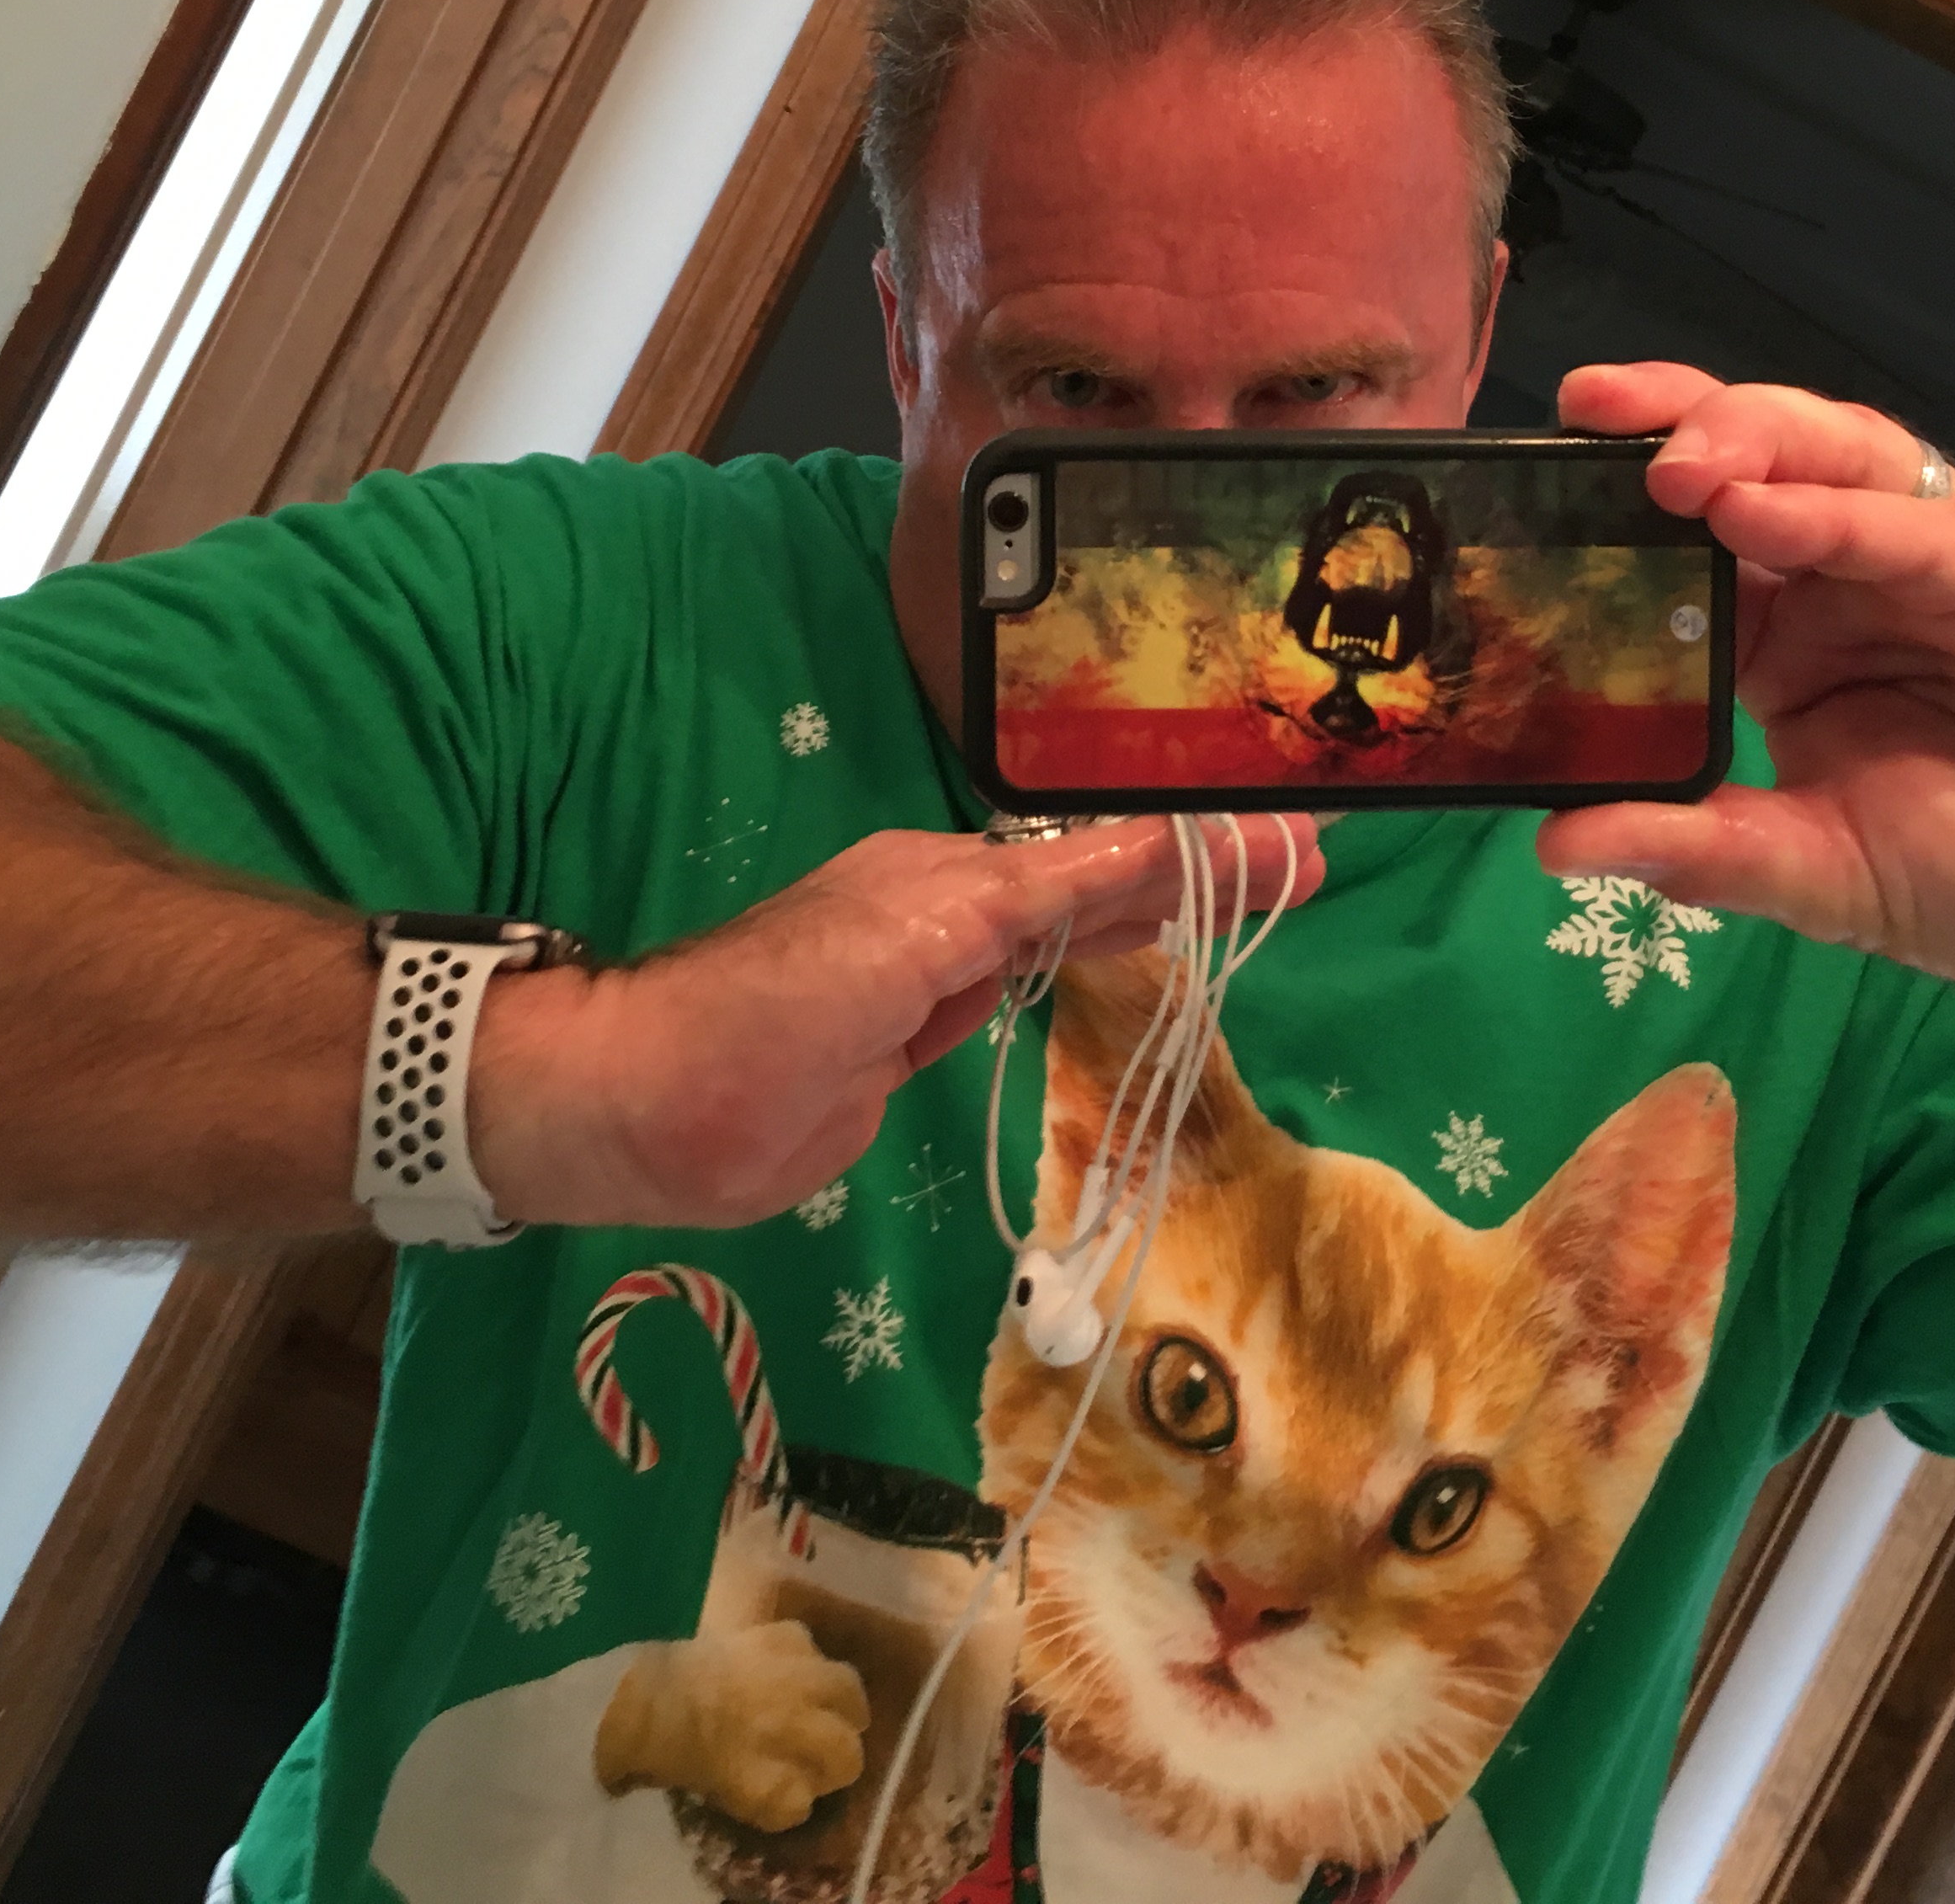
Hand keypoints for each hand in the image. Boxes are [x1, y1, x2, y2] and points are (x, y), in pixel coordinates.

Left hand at [471, 815, 1319, 1226]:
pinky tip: (1125, 971)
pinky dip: (1087, 973)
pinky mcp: (906, 1049)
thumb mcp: (926, 939)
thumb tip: (1159, 849)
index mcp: (950, 875)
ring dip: (1151, 917)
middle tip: (1304, 872)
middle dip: (1194, 876)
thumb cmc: (778, 1009)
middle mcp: (946, 914)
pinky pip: (1019, 1001)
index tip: (1299, 846)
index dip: (1200, 851)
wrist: (651, 1109)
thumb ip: (1048, 900)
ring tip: (1244, 904)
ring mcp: (927, 980)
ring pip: (1063, 940)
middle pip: (1094, 887)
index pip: (1103, 853)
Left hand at [1539, 365, 1954, 1010]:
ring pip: (1835, 458)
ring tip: (1673, 456)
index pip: (1686, 541)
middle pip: (1752, 464)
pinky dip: (1846, 511)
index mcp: (1789, 638)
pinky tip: (1769, 506)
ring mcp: (1939, 560)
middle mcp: (1854, 578)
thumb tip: (1551, 844)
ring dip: (1751, 438)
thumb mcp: (1819, 875)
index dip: (1611, 504)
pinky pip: (1925, 525)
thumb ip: (1697, 850)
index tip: (1520, 492)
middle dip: (1671, 424)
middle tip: (1587, 413)